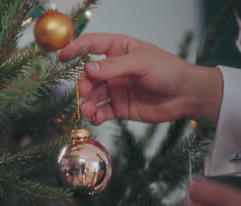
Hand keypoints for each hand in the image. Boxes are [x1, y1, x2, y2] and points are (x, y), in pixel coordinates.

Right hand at [59, 33, 222, 124]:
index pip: (91, 45)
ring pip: (92, 95)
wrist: (186, 96)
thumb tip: (88, 69)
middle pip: (88, 75)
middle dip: (83, 85)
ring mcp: (114, 89)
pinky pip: (101, 111)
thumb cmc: (168, 71)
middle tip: (85, 93)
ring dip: (87, 103)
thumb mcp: (141, 63)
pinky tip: (96, 118)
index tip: (62, 57)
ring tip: (89, 111)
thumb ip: (113, 67)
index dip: (75, 49)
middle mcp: (113, 69)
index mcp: (118, 50)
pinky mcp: (118, 107)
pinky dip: (96, 115)